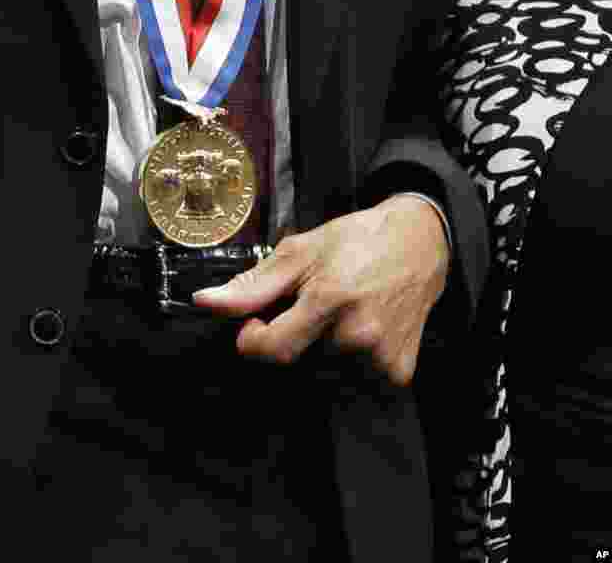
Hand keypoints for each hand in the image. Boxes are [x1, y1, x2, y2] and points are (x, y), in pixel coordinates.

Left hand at [194, 195, 449, 385]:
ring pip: (323, 371)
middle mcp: (358, 334)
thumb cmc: (355, 242)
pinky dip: (348, 361)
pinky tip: (361, 329)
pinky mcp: (398, 373)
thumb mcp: (299, 252)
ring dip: (320, 349)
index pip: (274, 349)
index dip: (253, 340)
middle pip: (297, 358)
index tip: (254, 324)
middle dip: (291, 336)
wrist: (418, 244)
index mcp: (329, 299)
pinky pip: (354, 380)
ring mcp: (380, 358)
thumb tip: (204, 303)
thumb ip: (252, 285)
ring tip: (339, 313)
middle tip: (310, 305)